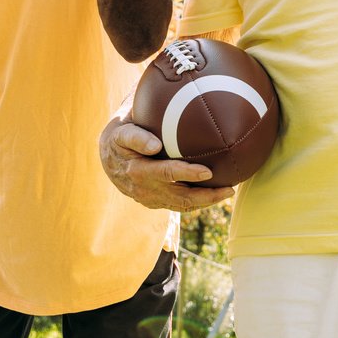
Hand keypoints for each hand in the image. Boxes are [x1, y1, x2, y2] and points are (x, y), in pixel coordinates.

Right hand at [99, 116, 233, 211]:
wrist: (108, 157)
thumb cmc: (120, 137)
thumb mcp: (122, 131)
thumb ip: (136, 136)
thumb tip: (155, 145)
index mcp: (136, 169)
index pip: (165, 172)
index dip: (186, 173)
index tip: (207, 171)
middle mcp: (144, 188)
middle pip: (179, 196)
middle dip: (206, 195)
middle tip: (229, 189)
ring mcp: (150, 198)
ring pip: (182, 205)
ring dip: (207, 201)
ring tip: (229, 192)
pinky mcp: (154, 203)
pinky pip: (179, 206)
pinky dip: (198, 202)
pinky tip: (216, 195)